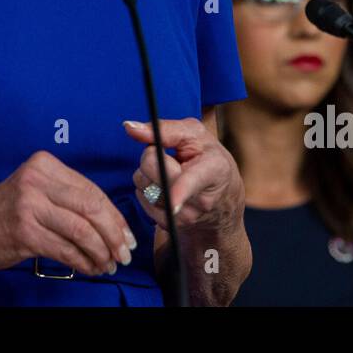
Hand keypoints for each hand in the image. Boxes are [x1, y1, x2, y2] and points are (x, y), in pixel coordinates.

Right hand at [0, 151, 137, 276]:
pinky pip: (66, 249)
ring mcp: (29, 205)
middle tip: (124, 253)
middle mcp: (36, 180)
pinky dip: (83, 262)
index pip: (91, 190)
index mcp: (44, 164)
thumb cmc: (6, 213)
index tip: (127, 235)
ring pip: (82, 230)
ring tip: (108, 264)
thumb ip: (69, 197)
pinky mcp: (24, 232)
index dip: (115, 216)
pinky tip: (90, 268)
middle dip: (114, 234)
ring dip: (101, 252)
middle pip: (91, 208)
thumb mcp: (36, 190)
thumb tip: (113, 222)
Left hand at [125, 117, 242, 230]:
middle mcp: (201, 199)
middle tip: (167, 156)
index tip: (173, 204)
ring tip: (168, 172)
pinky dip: (146, 188)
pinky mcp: (170, 225)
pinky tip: (163, 187)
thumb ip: (165, 129)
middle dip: (151, 157)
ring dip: (148, 174)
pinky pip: (141, 199)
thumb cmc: (206, 158)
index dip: (180, 192)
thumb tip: (130, 127)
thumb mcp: (194, 135)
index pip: (191, 182)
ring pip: (144, 186)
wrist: (222, 197)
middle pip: (155, 173)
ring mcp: (185, 216)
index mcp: (213, 170)